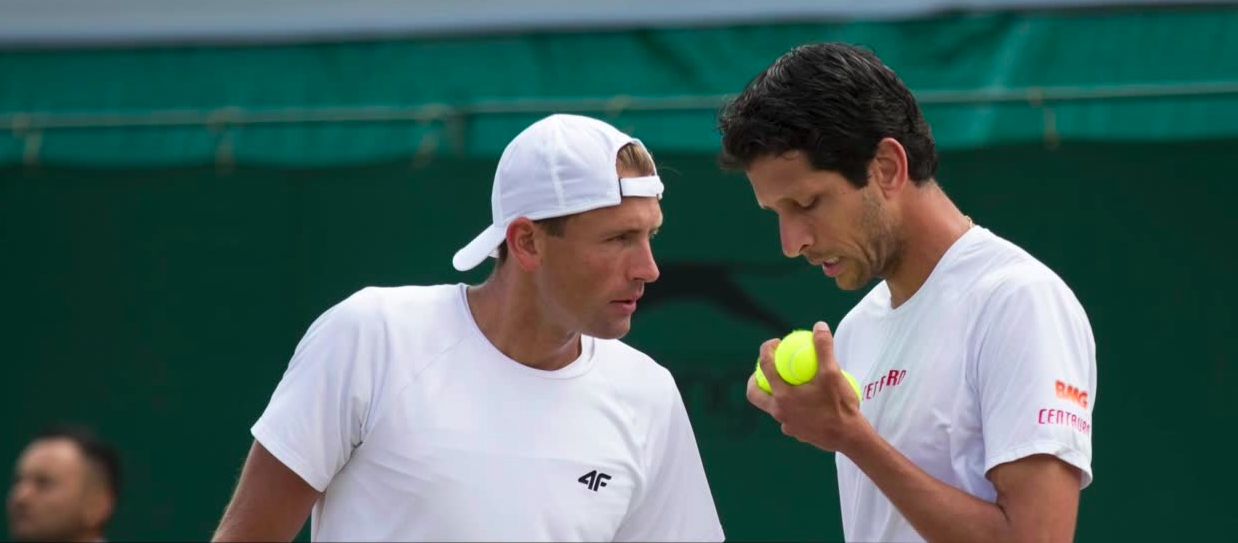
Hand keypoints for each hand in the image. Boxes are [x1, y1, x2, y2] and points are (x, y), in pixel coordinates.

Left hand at [746, 321, 871, 453]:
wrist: (850, 438)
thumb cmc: (840, 406)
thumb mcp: (833, 373)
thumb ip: (824, 348)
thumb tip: (819, 326)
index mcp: (782, 396)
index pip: (765, 367)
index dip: (766, 350)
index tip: (775, 343)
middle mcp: (779, 412)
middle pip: (755, 394)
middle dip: (754, 380)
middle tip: (766, 368)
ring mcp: (786, 425)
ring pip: (772, 407)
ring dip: (774, 394)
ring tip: (785, 383)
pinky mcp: (796, 434)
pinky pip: (789, 418)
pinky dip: (792, 407)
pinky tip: (804, 401)